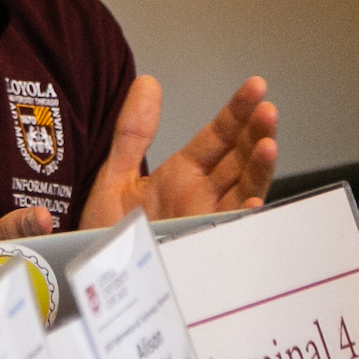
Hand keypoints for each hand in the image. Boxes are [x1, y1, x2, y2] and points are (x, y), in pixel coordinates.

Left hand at [80, 75, 279, 227]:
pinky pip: (228, 230)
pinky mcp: (200, 246)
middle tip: (266, 110)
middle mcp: (200, 196)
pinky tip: (252, 201)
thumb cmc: (105, 234)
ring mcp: (204, 220)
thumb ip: (133, 132)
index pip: (219, 136)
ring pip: (243, 189)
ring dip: (258, 168)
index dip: (238, 111)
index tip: (256, 87)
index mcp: (183, 175)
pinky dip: (242, 217)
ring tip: (268, 144)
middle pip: (239, 158)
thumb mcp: (115, 176)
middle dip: (255, 134)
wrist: (90, 276)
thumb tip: (147, 83)